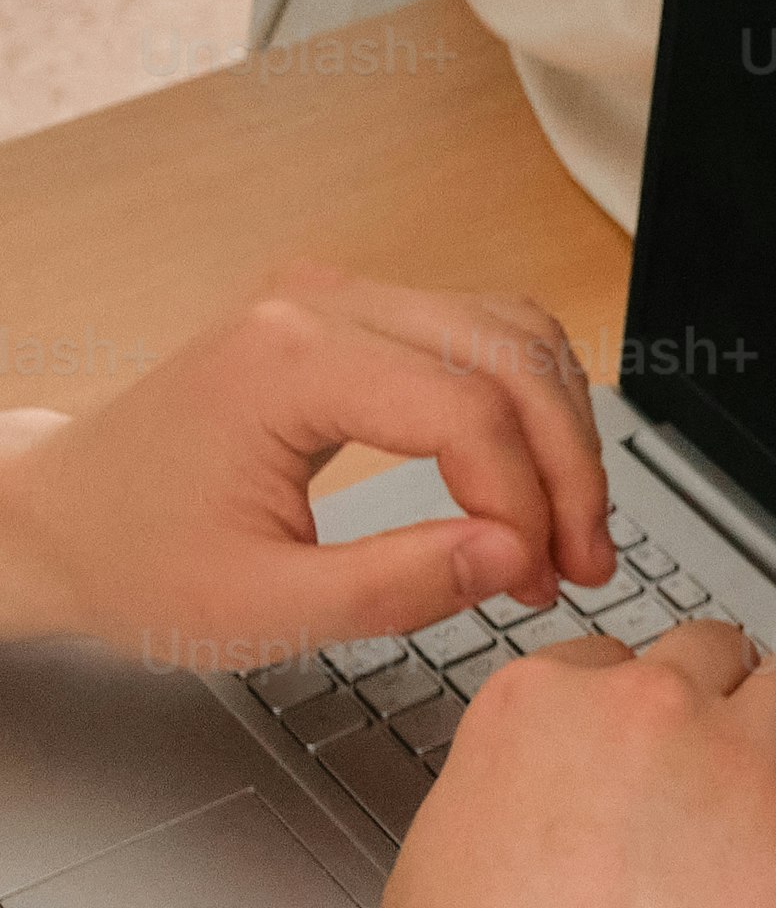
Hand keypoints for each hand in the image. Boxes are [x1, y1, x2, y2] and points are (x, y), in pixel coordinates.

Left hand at [0, 269, 612, 671]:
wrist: (61, 518)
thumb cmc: (136, 558)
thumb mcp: (256, 610)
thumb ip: (396, 587)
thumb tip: (515, 556)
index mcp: (287, 359)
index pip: (467, 412)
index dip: (527, 503)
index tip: (539, 581)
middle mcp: (320, 302)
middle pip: (512, 359)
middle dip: (567, 469)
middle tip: (582, 563)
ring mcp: (341, 297)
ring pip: (518, 334)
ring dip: (562, 431)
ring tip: (564, 527)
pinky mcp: (357, 315)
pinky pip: (487, 333)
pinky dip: (531, 404)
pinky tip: (532, 474)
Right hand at [374, 618, 775, 907]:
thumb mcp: (447, 840)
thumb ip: (510, 781)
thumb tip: (540, 790)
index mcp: (542, 701)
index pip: (612, 658)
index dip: (637, 699)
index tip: (650, 734)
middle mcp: (644, 707)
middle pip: (714, 651)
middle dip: (726, 691)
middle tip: (732, 741)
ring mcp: (733, 760)